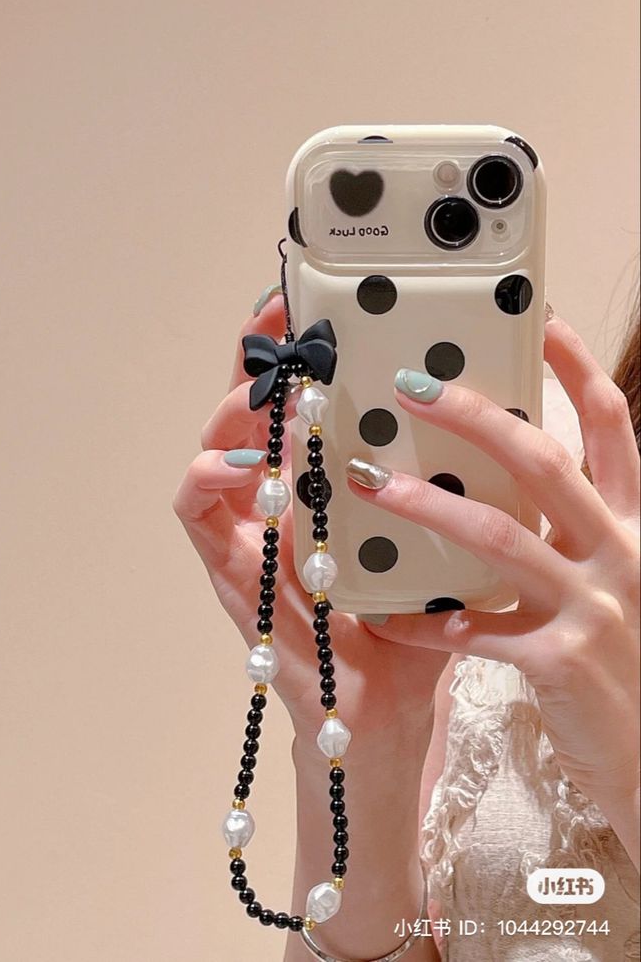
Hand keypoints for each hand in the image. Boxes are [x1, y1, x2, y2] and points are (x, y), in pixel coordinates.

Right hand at [172, 292, 448, 745]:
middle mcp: (277, 504)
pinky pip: (197, 517)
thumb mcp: (433, 537)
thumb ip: (436, 481)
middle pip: (247, 415)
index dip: (294, 350)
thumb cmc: (411, 623)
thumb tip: (469, 406)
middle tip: (277, 321)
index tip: (307, 302)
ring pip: (213, 452)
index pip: (298, 405)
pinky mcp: (231, 575)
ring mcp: (249, 537)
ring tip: (263, 397)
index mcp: (323, 488)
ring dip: (231, 414)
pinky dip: (208, 480)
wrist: (387, 708)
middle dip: (256, 360)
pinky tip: (242, 463)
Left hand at [346, 313, 639, 814]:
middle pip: (545, 461)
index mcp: (633, 525)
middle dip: (474, 415)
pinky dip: (423, 624)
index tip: (538, 318)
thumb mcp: (607, 582)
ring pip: (499, 535)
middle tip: (411, 386)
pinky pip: (473, 632)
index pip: (611, 426)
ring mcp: (596, 606)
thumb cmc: (621, 662)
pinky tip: (386, 619)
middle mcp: (623, 552)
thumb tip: (492, 481)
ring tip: (367, 480)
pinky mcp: (562, 662)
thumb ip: (563, 533)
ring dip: (425, 505)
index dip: (577, 368)